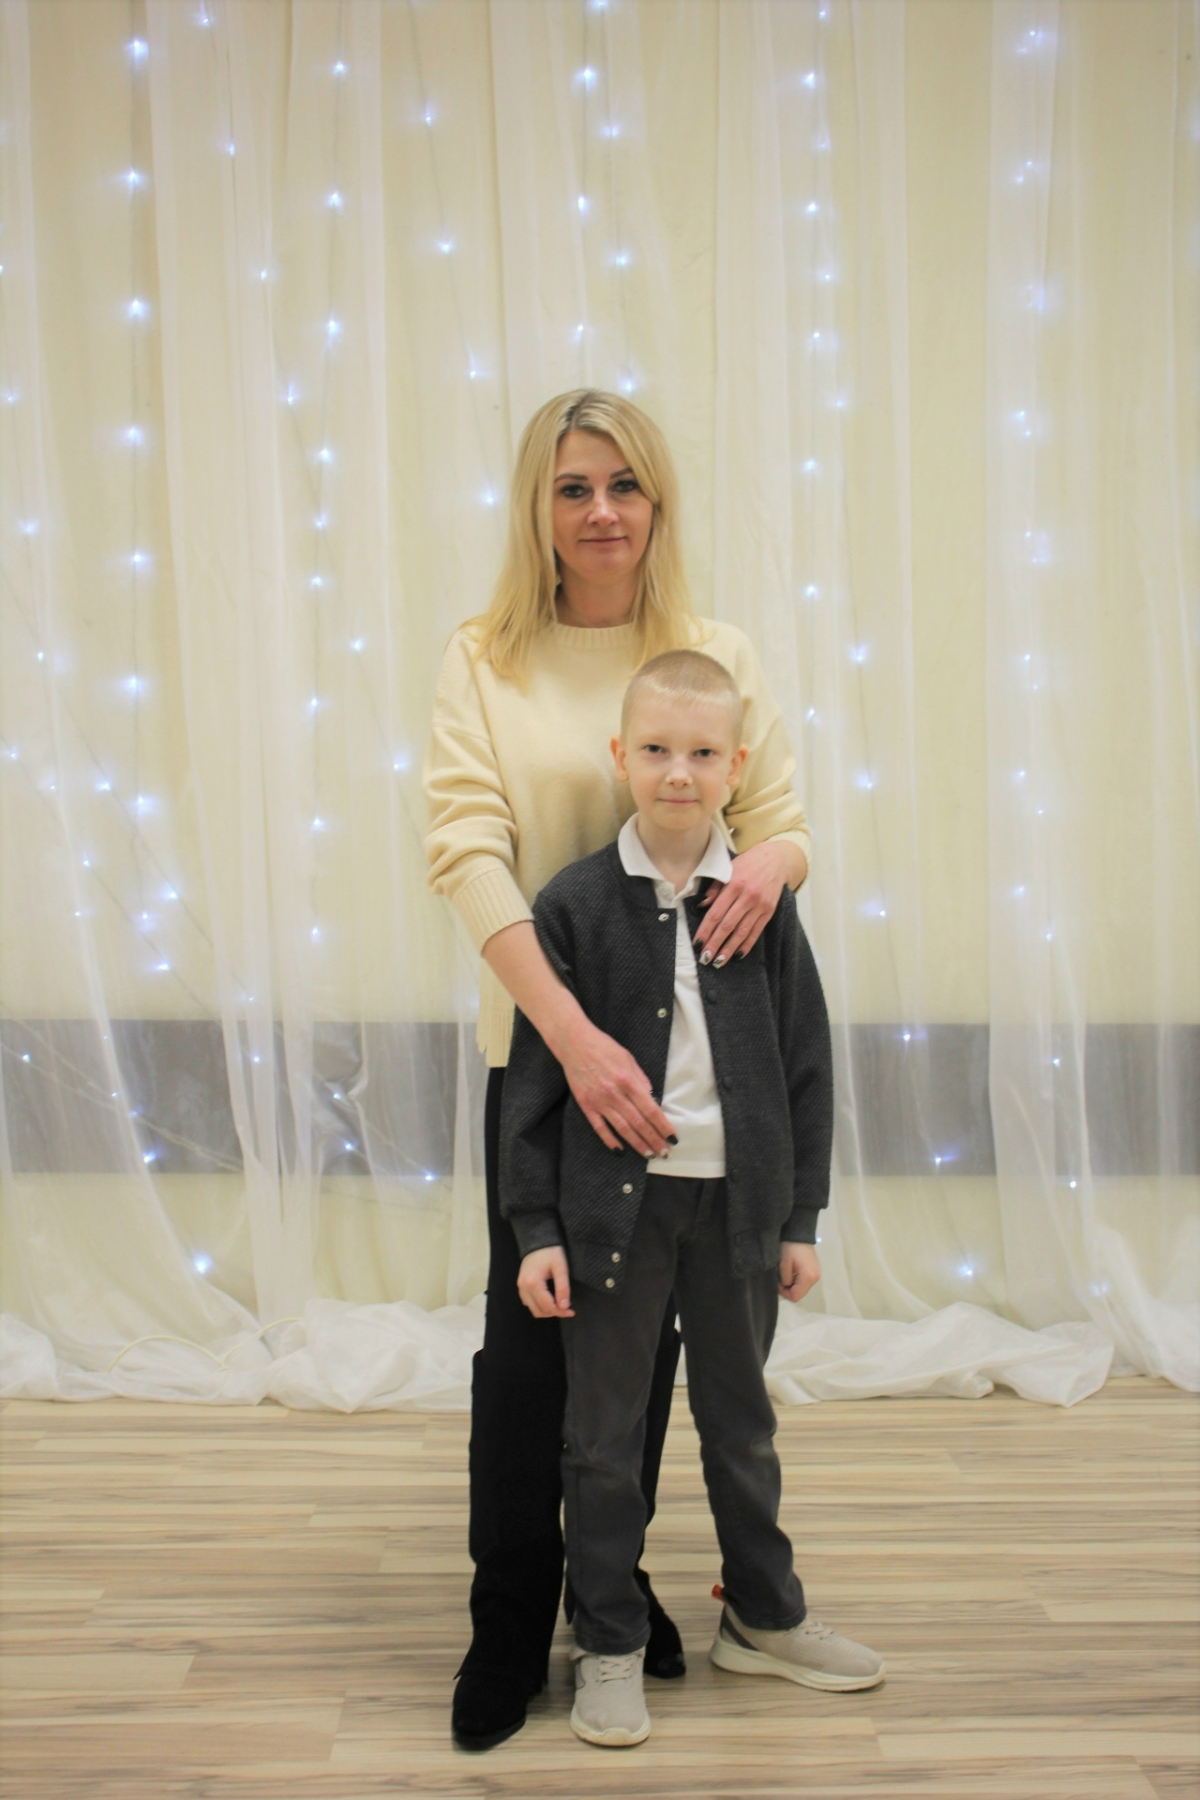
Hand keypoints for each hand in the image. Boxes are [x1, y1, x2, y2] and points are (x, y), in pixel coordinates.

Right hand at [517, 1246, 573, 1317]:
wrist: (537, 1240)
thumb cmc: (550, 1252)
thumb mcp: (561, 1267)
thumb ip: (563, 1288)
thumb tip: (564, 1307)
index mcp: (533, 1283)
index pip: (547, 1306)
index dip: (560, 1312)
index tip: (572, 1311)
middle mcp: (524, 1288)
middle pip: (539, 1311)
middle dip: (554, 1313)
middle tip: (567, 1309)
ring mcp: (521, 1288)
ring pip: (533, 1309)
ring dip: (546, 1311)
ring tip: (560, 1306)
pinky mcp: (521, 1286)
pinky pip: (529, 1303)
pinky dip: (539, 1306)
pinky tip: (550, 1300)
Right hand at [559, 1019, 674, 1156]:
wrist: (575, 1044)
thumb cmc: (605, 1048)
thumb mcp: (629, 1059)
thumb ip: (641, 1080)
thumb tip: (652, 1099)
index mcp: (629, 1081)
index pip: (651, 1110)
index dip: (663, 1126)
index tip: (673, 1138)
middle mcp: (615, 1094)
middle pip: (639, 1123)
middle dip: (654, 1139)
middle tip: (665, 1153)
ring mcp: (599, 1101)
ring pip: (622, 1128)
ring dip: (637, 1143)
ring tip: (648, 1154)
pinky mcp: (586, 1105)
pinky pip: (599, 1127)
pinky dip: (610, 1140)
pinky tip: (620, 1150)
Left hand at [694, 839, 799, 967]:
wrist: (776, 860)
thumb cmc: (748, 864)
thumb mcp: (728, 869)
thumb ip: (714, 888)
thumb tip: (701, 905)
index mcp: (734, 885)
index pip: (716, 913)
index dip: (705, 930)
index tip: (697, 943)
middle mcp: (748, 896)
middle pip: (728, 925)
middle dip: (715, 944)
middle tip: (705, 958)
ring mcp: (760, 905)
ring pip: (742, 932)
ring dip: (729, 949)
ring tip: (719, 962)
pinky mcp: (769, 911)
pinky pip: (756, 932)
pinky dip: (746, 945)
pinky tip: (738, 955)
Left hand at [778, 1242, 819, 1302]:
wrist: (799, 1233)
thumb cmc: (790, 1248)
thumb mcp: (784, 1264)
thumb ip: (785, 1279)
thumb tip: (785, 1287)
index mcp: (808, 1277)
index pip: (796, 1296)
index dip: (784, 1293)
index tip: (777, 1283)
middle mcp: (815, 1279)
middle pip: (800, 1293)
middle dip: (788, 1289)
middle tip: (779, 1279)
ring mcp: (816, 1275)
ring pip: (802, 1288)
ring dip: (792, 1284)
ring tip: (785, 1273)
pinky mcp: (815, 1271)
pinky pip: (804, 1282)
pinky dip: (797, 1280)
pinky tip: (791, 1271)